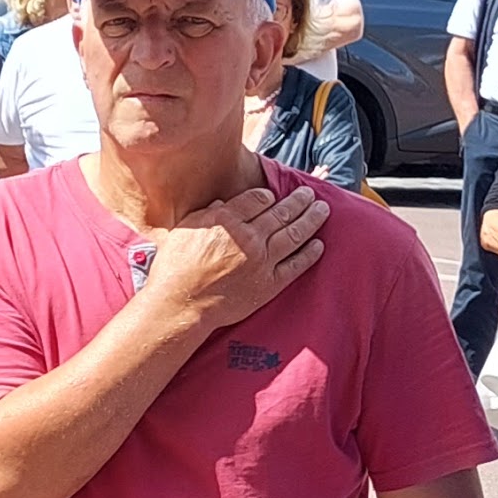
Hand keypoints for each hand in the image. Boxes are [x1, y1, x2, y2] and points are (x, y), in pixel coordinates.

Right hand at [142, 186, 327, 333]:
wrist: (182, 304)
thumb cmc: (175, 268)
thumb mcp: (184, 230)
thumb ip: (206, 214)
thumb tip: (221, 203)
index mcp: (228, 220)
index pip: (258, 198)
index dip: (268, 194)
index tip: (273, 195)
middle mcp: (250, 237)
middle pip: (282, 212)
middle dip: (299, 200)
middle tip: (309, 193)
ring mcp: (263, 260)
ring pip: (295, 233)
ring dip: (312, 219)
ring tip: (322, 209)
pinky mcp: (270, 283)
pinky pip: (296, 265)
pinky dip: (310, 254)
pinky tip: (319, 245)